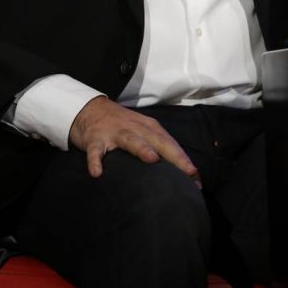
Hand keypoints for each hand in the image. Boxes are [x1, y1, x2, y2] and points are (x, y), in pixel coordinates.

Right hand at [69, 96, 199, 185]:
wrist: (90, 109)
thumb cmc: (122, 125)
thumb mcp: (142, 131)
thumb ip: (158, 147)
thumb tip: (177, 172)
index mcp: (148, 127)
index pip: (170, 143)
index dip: (184, 160)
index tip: (197, 179)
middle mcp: (135, 127)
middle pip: (157, 140)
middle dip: (174, 155)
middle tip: (189, 171)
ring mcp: (114, 132)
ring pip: (130, 139)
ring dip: (141, 148)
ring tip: (152, 159)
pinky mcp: (95, 138)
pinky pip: (95, 151)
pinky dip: (95, 161)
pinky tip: (97, 173)